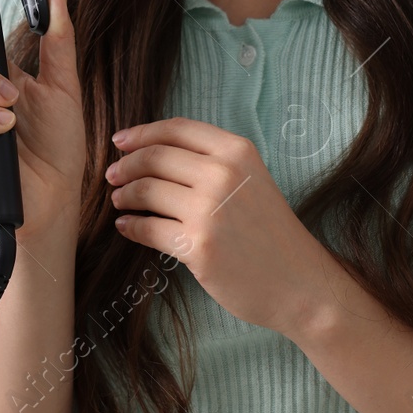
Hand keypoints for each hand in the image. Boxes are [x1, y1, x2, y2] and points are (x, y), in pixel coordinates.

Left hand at [105, 117, 336, 337]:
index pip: (176, 129)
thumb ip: (212, 161)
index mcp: (237, 151)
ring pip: (146, 191)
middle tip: (113, 176)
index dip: (141, 132)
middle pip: (155, 157)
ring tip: (119, 201)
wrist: (299, 284)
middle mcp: (222, 174)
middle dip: (126, 165)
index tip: (120, 142)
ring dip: (124, 195)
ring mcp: (209, 210)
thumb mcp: (250, 180)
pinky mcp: (198, 246)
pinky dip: (131, 226)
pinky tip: (127, 227)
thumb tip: (151, 150)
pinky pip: (148, 229)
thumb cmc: (270, 232)